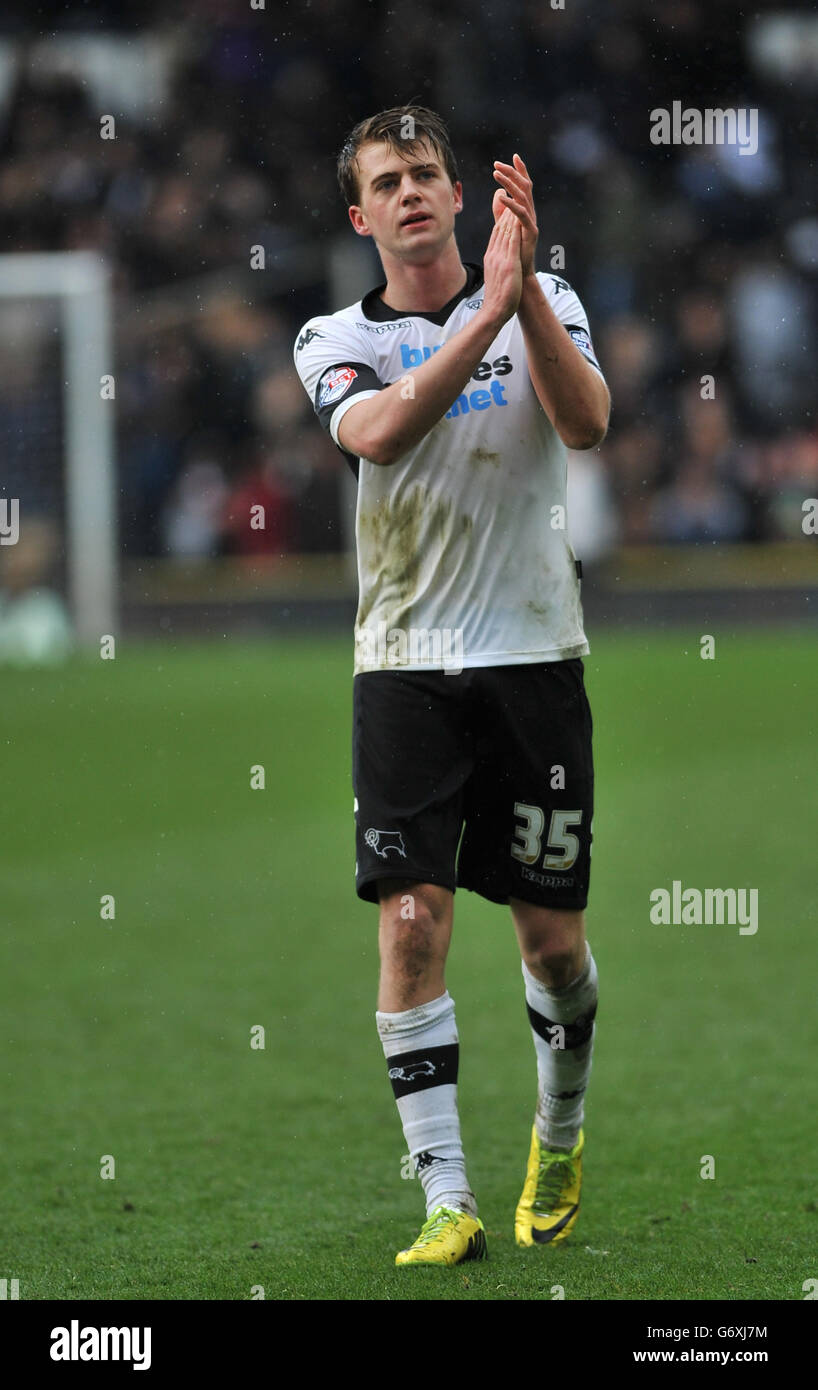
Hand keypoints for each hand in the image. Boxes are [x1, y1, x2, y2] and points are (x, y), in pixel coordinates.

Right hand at [480, 207, 522, 327]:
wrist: (494, 311)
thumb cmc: (497, 299)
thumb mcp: (496, 278)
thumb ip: (498, 266)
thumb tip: (500, 262)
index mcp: (491, 258)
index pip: (496, 234)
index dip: (501, 219)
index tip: (507, 207)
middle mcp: (494, 255)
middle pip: (499, 228)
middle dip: (505, 210)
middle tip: (510, 194)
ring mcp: (500, 258)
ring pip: (504, 231)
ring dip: (510, 213)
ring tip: (515, 198)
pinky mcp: (508, 263)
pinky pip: (511, 240)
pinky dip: (515, 226)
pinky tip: (519, 215)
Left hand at [492, 153, 537, 277]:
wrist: (521, 273)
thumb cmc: (514, 251)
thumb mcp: (505, 226)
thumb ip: (501, 210)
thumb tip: (497, 192)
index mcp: (525, 210)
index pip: (524, 186)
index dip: (520, 171)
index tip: (513, 156)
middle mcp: (530, 213)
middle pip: (525, 186)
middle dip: (512, 173)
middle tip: (497, 164)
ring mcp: (531, 222)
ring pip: (523, 196)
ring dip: (509, 183)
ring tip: (495, 174)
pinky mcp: (530, 232)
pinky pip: (521, 214)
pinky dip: (510, 204)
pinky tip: (500, 197)